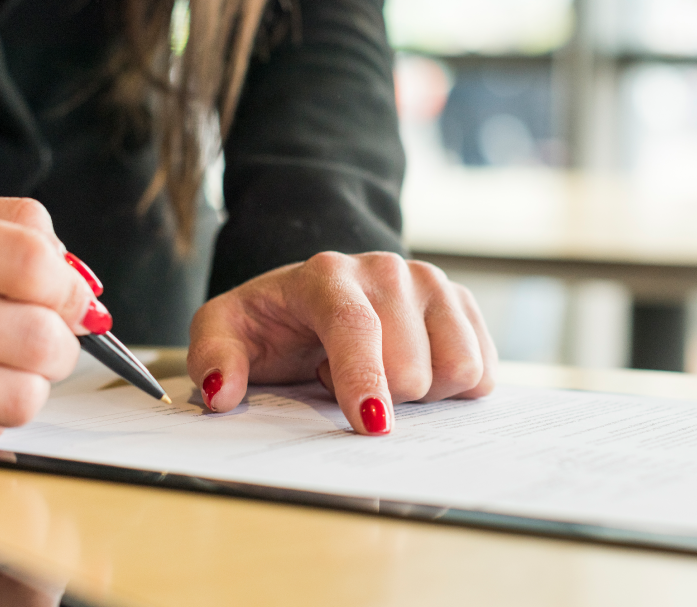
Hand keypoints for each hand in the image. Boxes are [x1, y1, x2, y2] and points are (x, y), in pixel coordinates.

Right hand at [0, 197, 101, 449]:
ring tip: (7, 369)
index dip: (68, 287)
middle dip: (61, 344)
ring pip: (21, 392)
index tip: (66, 298)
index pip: (32, 261)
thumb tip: (85, 286)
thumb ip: (6, 236)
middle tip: (45, 341)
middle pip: (38, 333)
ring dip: (32, 385)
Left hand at [187, 251, 496, 434]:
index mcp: (326, 275)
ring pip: (458, 368)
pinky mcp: (462, 304)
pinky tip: (415, 369)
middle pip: (411, 366)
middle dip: (381, 394)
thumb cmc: (273, 321)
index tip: (371, 425)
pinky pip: (482, 369)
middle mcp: (387, 271)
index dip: (365, 380)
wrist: (316, 292)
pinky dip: (451, 388)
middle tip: (339, 378)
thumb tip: (220, 393)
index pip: (355, 327)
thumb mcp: (224, 331)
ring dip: (421, 392)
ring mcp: (432, 283)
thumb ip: (213, 357)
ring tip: (380, 373)